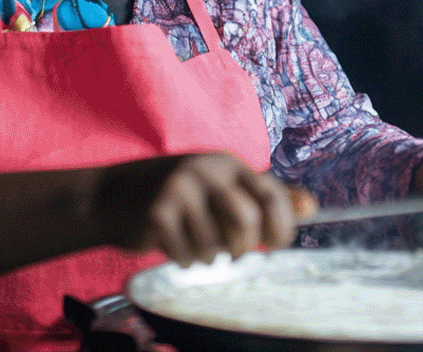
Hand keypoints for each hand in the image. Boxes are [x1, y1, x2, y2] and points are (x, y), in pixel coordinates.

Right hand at [93, 152, 310, 265]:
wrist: (110, 195)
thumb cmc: (176, 196)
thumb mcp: (220, 187)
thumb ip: (262, 196)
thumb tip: (312, 206)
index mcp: (227, 163)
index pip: (271, 194)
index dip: (281, 226)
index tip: (275, 245)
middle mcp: (206, 170)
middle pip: (245, 221)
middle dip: (243, 247)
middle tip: (232, 252)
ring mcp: (179, 189)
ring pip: (215, 244)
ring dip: (210, 257)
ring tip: (198, 248)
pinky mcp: (156, 213)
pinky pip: (187, 254)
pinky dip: (185, 260)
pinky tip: (176, 248)